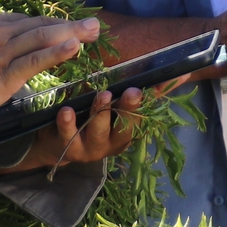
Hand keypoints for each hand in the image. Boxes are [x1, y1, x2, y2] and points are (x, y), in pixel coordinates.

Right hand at [0, 11, 98, 119]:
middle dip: (69, 24)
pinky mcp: (4, 73)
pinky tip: (74, 47)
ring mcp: (2, 51)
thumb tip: (4, 43)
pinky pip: (34, 59)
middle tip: (94, 24)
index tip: (69, 28)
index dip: (51, 25)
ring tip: (93, 31)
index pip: (27, 22)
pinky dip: (56, 52)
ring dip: (71, 33)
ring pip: (42, 38)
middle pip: (40, 25)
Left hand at [0, 87, 142, 173]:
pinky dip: (68, 123)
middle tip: (131, 91)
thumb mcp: (112, 105)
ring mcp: (90, 149)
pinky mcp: (68, 149)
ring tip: (103, 96)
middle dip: (128, 109)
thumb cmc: (89, 116)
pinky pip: (69, 136)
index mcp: (124, 132)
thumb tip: (172, 77)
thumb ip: (136, 93)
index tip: (144, 89)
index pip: (139, 118)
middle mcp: (111, 143)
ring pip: (98, 133)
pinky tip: (67, 110)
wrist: (54, 141)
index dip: (143, 105)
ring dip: (101, 113)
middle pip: (124, 129)